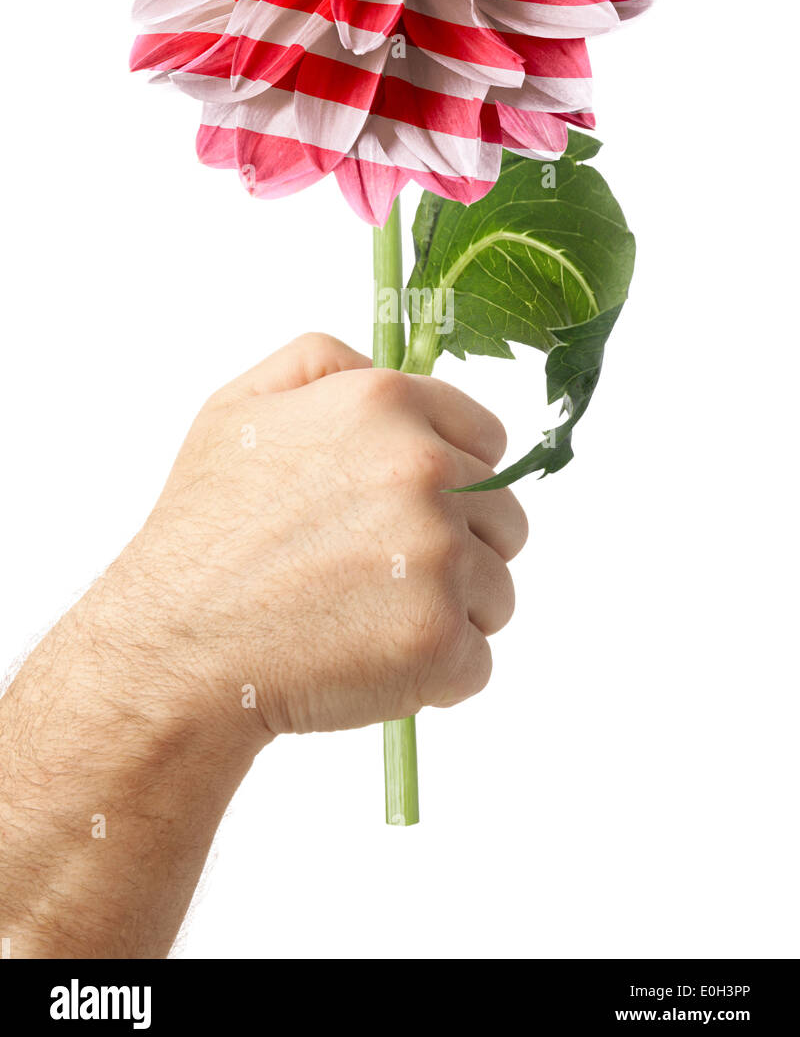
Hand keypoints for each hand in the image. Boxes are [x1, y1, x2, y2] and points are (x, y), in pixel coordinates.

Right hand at [105, 332, 527, 744]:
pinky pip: (477, 661)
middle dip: (460, 546)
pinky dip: (436, 674)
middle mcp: (423, 471)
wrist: (175, 646)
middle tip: (383, 574)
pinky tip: (373, 661)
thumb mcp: (240, 407)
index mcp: (386, 406)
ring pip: (497, 590)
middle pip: (503, 514)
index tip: (419, 510)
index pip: (488, 438)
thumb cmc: (203, 531)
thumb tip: (388, 366)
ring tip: (370, 620)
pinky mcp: (440, 639)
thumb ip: (323, 362)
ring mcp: (439, 557)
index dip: (458, 477)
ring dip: (450, 612)